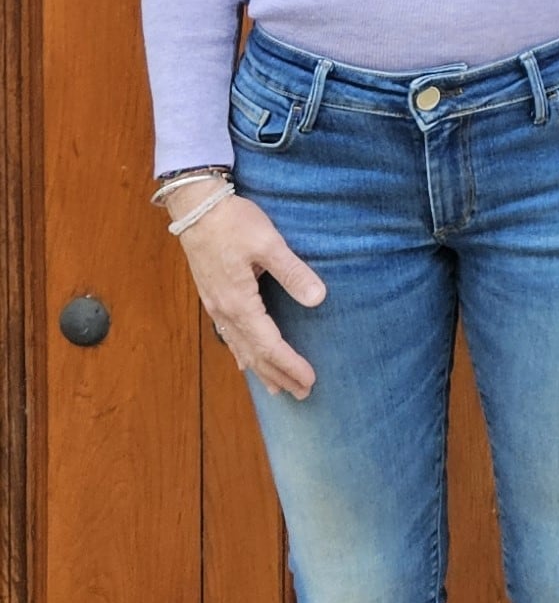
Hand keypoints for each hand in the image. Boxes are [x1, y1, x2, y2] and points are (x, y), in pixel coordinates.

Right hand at [174, 193, 324, 398]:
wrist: (195, 206)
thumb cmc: (233, 221)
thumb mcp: (268, 243)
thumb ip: (293, 272)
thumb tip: (318, 299)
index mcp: (239, 302)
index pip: (269, 344)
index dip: (290, 364)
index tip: (310, 380)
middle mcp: (225, 310)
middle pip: (255, 353)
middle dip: (279, 375)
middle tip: (303, 395)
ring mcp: (216, 305)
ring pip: (240, 347)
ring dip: (260, 369)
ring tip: (278, 389)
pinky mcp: (213, 296)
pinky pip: (229, 335)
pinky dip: (241, 352)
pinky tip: (245, 361)